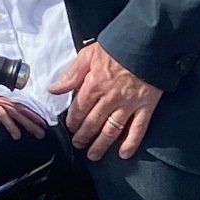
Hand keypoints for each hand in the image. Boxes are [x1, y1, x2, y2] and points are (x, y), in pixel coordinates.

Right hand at [0, 96, 46, 138]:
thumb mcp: (10, 106)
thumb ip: (20, 113)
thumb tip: (35, 124)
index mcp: (14, 103)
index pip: (27, 110)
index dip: (36, 117)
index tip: (45, 126)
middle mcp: (7, 104)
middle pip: (19, 114)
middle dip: (29, 124)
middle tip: (39, 134)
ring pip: (4, 114)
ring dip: (11, 125)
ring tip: (17, 136)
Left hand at [50, 42, 162, 159]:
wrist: (147, 44)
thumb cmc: (117, 47)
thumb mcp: (88, 55)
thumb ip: (71, 74)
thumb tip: (53, 89)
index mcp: (94, 85)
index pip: (79, 109)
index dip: (72, 121)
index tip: (70, 128)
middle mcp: (109, 98)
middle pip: (92, 123)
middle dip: (83, 137)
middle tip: (78, 144)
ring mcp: (128, 105)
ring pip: (111, 130)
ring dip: (101, 145)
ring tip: (93, 155)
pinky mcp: (146, 107)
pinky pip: (138, 129)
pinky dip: (131, 143)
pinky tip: (124, 154)